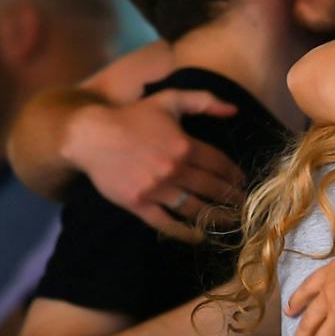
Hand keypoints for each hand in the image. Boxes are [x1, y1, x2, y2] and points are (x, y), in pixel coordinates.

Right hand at [61, 89, 244, 241]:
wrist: (91, 136)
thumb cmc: (133, 116)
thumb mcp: (170, 99)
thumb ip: (204, 101)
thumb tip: (234, 110)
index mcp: (184, 145)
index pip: (219, 164)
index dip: (235, 175)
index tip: (243, 182)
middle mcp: (174, 169)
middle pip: (212, 188)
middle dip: (231, 198)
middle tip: (243, 205)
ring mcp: (156, 189)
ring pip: (194, 208)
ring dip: (215, 217)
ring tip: (230, 222)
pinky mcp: (139, 204)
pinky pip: (166, 223)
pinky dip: (184, 232)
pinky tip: (199, 236)